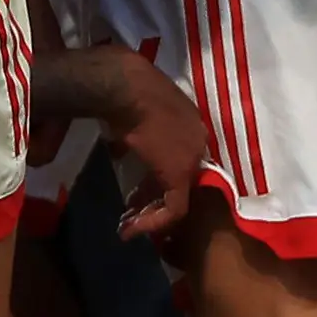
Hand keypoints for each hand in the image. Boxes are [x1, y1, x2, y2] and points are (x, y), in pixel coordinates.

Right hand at [98, 51, 214, 241]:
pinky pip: (174, 208)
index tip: (139, 189)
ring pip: (177, 196)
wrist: (127, 87)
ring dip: (151, 213)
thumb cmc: (125, 91)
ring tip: (129, 224)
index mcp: (189, 124)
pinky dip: (153, 222)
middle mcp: (196, 142)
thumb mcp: (132, 112)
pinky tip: (133, 229)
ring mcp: (190, 159)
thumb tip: (120, 148)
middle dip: (153, 199)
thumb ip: (134, 134)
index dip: (158, 178)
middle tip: (132, 212)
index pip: (179, 159)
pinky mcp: (180, 176)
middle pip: (178, 179)